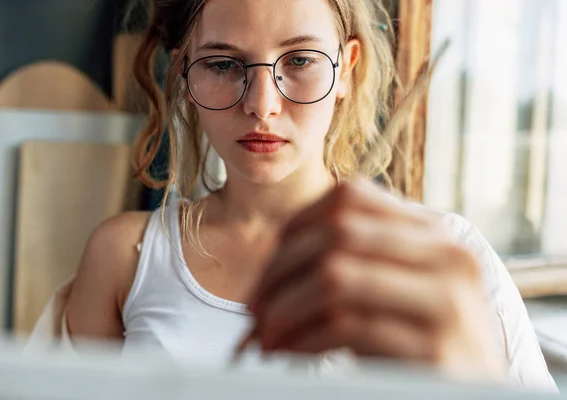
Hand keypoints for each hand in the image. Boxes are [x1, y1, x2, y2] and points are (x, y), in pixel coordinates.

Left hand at [247, 178, 506, 382]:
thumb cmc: (428, 346)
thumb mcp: (403, 291)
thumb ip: (360, 262)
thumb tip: (273, 269)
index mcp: (437, 234)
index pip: (350, 197)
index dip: (295, 226)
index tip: (268, 268)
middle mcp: (449, 256)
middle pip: (337, 233)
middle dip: (279, 271)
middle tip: (253, 308)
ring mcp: (449, 301)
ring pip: (336, 276)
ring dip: (284, 308)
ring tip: (264, 336)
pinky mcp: (438, 349)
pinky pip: (348, 327)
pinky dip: (303, 340)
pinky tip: (289, 353)